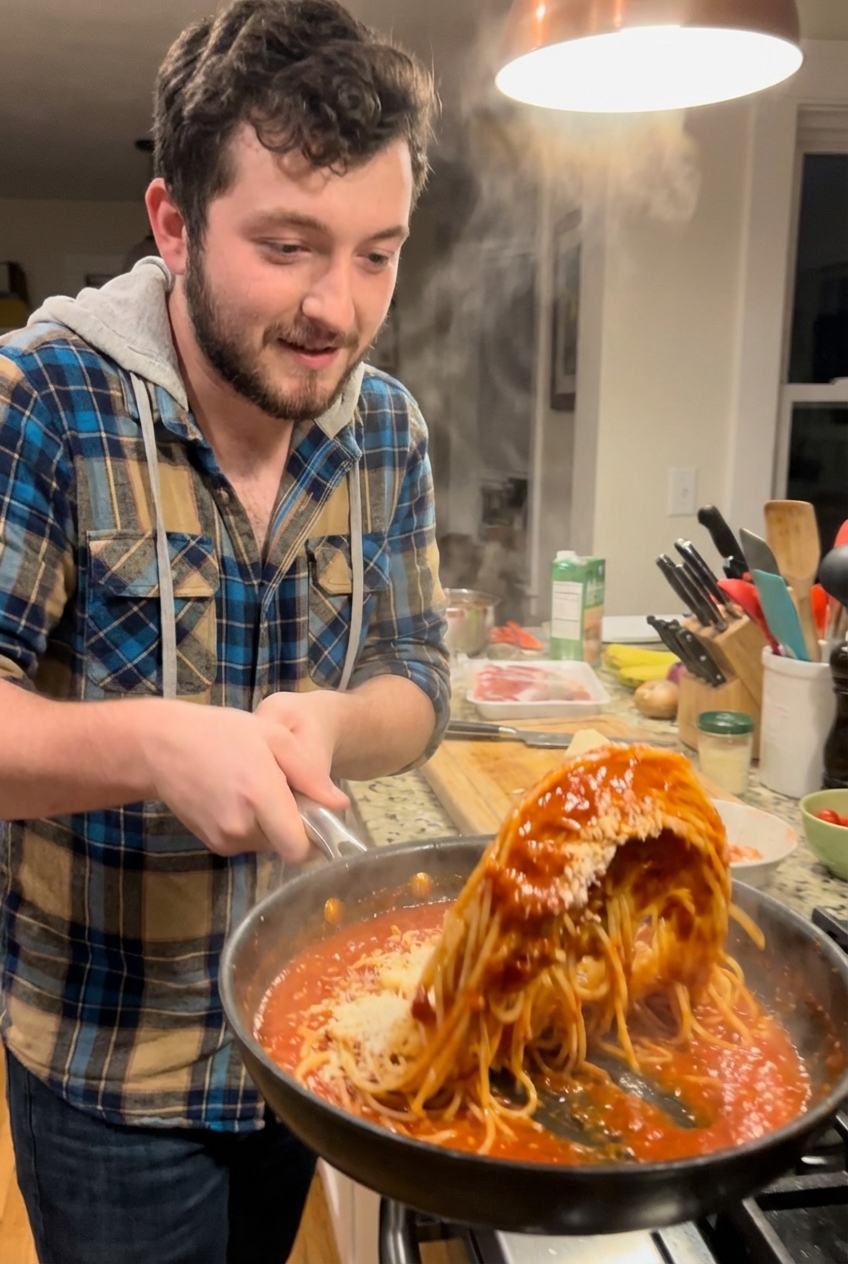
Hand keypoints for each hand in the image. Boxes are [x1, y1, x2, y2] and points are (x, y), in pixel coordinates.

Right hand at [139, 699, 348, 862]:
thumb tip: (341, 805)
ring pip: (267, 845)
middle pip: (286, 845)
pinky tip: (237, 798)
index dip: (314, 839)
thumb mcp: (273, 737)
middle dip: (292, 824)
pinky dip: (251, 827)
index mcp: (260, 797)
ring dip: (271, 825)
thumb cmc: (221, 733)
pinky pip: (247, 843)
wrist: (160, 747)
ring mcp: (224, 839)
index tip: (315, 818)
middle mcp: (242, 826)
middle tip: (281, 791)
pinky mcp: (213, 845)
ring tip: (255, 789)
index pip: (299, 849)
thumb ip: (309, 774)